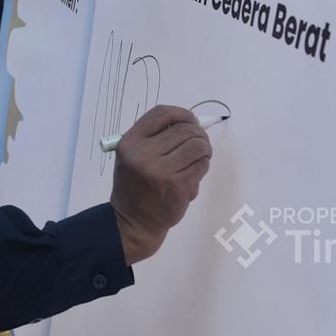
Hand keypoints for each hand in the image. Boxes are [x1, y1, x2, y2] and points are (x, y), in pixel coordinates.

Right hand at [110, 105, 212, 264]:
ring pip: (197, 145)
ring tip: (200, 155)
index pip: (161, 114)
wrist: (133, 222)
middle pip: (184, 129)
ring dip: (204, 148)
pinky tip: (195, 171)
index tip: (190, 121)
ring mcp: (161, 172)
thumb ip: (154, 137)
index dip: (182, 114)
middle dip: (198, 133)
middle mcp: (143, 155)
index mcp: (130, 143)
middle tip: (200, 141)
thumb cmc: (134, 185)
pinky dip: (204, 164)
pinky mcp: (178, 187)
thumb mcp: (132, 156)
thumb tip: (190, 122)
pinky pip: (202, 164)